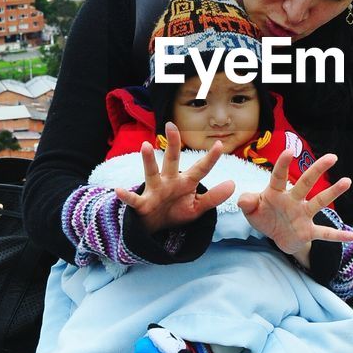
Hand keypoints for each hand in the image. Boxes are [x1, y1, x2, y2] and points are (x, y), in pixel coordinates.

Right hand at [114, 121, 234, 234]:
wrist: (155, 227)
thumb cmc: (176, 212)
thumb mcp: (197, 208)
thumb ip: (214, 197)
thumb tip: (233, 184)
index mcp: (185, 182)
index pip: (200, 169)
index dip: (210, 158)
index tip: (220, 144)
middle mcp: (169, 181)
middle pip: (171, 160)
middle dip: (172, 143)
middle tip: (172, 126)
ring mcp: (155, 190)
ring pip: (151, 172)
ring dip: (148, 160)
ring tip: (145, 145)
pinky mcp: (143, 203)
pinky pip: (134, 199)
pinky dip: (126, 196)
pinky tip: (119, 190)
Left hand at [237, 150, 352, 262]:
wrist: (277, 236)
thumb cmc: (264, 216)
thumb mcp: (251, 211)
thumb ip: (247, 203)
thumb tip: (243, 200)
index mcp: (276, 192)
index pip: (279, 176)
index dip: (283, 164)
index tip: (289, 151)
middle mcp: (293, 199)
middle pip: (306, 182)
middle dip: (317, 170)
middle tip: (332, 157)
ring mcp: (303, 214)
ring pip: (320, 201)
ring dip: (333, 192)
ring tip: (347, 181)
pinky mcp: (309, 231)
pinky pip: (324, 233)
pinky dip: (338, 236)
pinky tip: (352, 237)